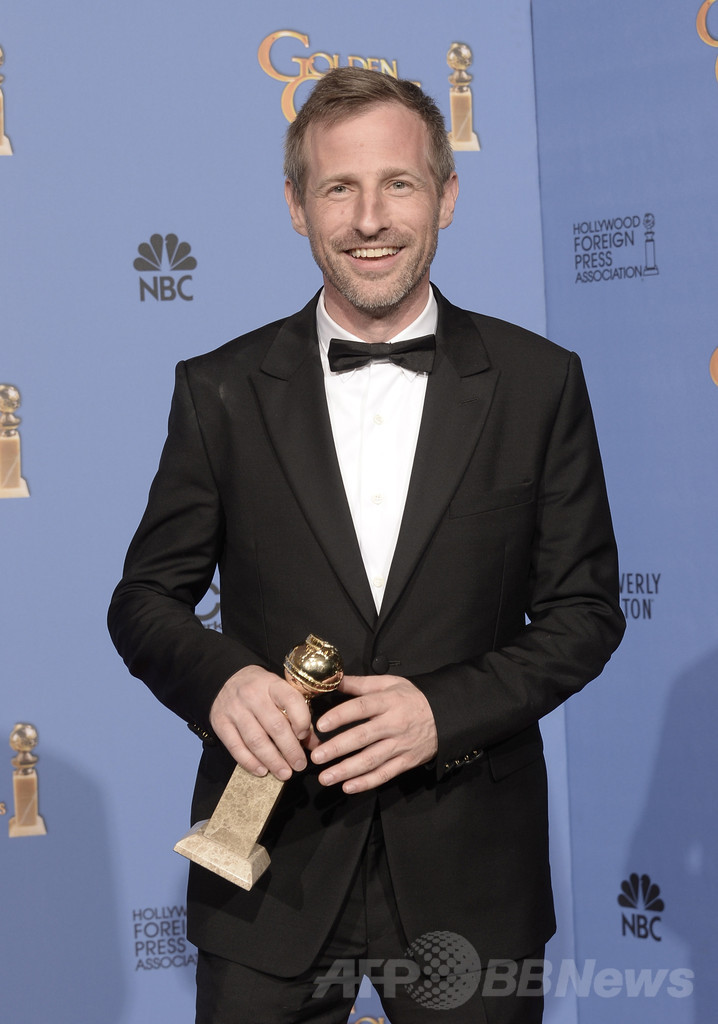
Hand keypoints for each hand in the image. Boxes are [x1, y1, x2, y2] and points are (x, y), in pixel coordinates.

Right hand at [209, 665, 313, 780]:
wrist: (226, 680)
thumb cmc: (261, 690)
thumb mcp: (280, 693)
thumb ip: (298, 716)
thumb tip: (314, 745)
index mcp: (272, 684)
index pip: (290, 699)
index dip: (301, 719)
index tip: (304, 736)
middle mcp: (253, 695)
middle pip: (275, 725)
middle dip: (290, 749)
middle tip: (299, 765)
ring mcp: (235, 709)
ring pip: (256, 740)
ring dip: (272, 760)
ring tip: (284, 773)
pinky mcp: (220, 723)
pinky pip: (236, 747)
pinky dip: (250, 762)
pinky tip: (262, 771)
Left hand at [310, 674, 437, 793]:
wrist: (445, 716)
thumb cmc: (412, 698)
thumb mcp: (390, 683)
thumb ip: (361, 684)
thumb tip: (334, 679)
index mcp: (388, 701)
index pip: (361, 707)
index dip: (340, 716)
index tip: (321, 725)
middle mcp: (394, 724)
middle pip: (362, 737)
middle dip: (337, 748)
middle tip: (316, 756)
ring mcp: (400, 745)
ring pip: (371, 760)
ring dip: (346, 770)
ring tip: (325, 777)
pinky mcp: (406, 761)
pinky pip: (385, 774)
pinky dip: (367, 782)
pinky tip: (348, 787)